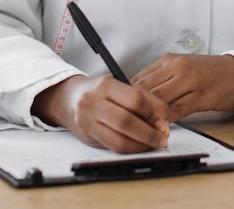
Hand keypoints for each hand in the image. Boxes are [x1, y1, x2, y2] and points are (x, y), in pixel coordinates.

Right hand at [31, 75, 169, 153]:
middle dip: (150, 132)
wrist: (69, 99)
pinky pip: (114, 147)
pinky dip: (132, 149)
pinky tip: (140, 146)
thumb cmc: (98, 93)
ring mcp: (88, 120)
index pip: (135, 99)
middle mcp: (93, 102)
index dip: (154, 112)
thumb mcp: (118, 86)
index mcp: (105, 85)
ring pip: (120, 138)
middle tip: (163, 136)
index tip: (165, 120)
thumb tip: (164, 118)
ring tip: (154, 143)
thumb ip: (141, 98)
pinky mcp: (88, 136)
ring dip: (142, 144)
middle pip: (127, 121)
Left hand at [131, 54, 233, 121]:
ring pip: (159, 100)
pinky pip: (177, 110)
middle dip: (136, 108)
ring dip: (150, 116)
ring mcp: (190, 80)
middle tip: (129, 123)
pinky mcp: (202, 95)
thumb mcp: (181, 68)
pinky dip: (167, 120)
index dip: (128, 97)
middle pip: (146, 90)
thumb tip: (136, 94)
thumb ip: (161, 79)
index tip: (123, 110)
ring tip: (143, 128)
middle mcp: (177, 67)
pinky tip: (163, 126)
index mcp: (169, 60)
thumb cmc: (209, 72)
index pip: (139, 79)